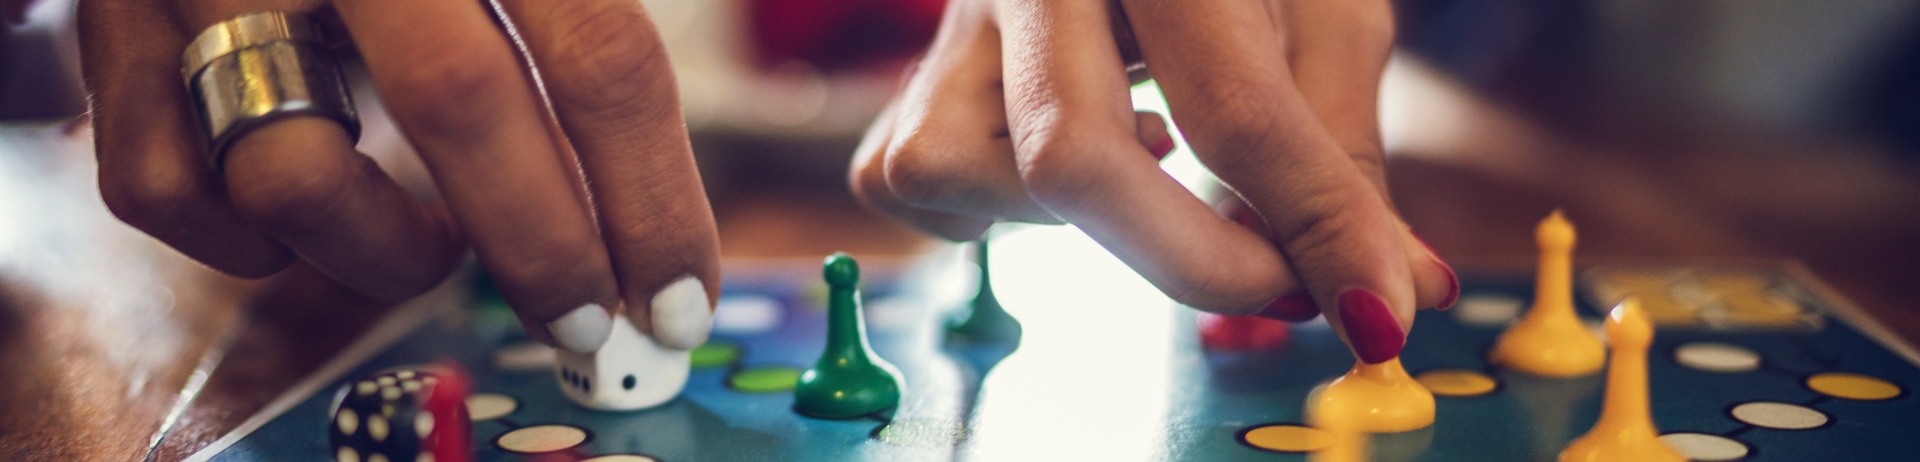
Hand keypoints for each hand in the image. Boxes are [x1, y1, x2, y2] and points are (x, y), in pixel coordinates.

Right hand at [78, 0, 720, 353]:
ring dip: (386, 253)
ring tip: (435, 245)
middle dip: (545, 250)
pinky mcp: (104, 31)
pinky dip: (250, 244)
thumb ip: (571, 27)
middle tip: (590, 328)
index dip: (653, 198)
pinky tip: (309, 216)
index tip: (682, 295)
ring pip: (292, 176)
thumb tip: (645, 206)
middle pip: (463, 107)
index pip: (599, 57)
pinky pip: (170, 191)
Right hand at [850, 0, 1457, 362]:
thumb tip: (1392, 290)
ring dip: (1067, 217)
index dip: (1311, 225)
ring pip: (954, 168)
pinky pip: (905, 177)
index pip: (1233, 106)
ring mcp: (954, 20)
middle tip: (1275, 290)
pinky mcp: (911, 69)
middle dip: (1188, 258)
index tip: (1370, 309)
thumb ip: (1340, 153)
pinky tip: (1071, 155)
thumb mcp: (1321, 17)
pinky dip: (989, 205)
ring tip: (1147, 153)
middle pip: (1068, 154)